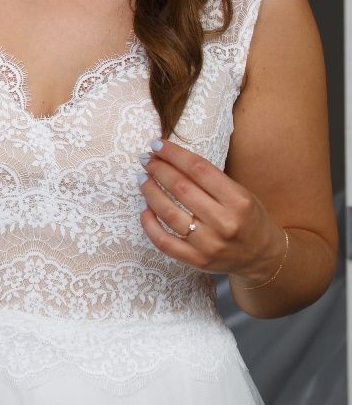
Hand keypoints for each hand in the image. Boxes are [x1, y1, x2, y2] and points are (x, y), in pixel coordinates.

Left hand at [136, 137, 286, 285]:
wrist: (262, 257)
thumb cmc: (248, 219)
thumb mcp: (241, 194)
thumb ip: (211, 181)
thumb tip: (172, 159)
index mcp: (238, 200)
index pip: (199, 169)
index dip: (174, 154)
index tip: (158, 145)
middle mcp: (224, 222)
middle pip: (181, 188)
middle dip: (159, 169)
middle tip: (146, 159)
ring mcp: (209, 244)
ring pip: (169, 214)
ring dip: (150, 192)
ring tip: (143, 179)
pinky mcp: (196, 260)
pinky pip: (164, 241)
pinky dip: (149, 224)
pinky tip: (144, 209)